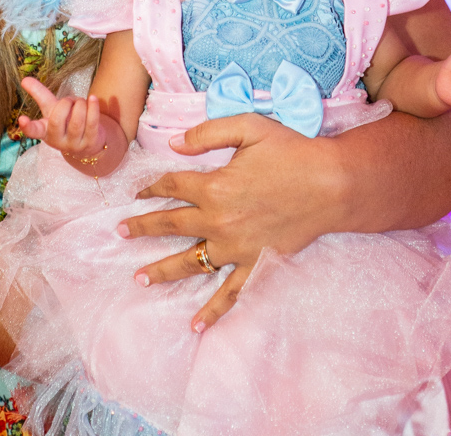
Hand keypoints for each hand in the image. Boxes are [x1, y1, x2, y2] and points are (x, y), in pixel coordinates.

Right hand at [18, 77, 102, 157]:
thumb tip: (24, 79)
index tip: (21, 119)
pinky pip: (92, 123)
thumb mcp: (51, 109)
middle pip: (57, 121)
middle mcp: (57, 140)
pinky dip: (92, 107)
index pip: (34, 131)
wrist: (87, 143)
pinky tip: (93, 98)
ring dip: (80, 105)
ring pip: (76, 122)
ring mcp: (74, 144)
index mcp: (45, 131)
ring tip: (80, 101)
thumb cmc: (65, 121)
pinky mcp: (90, 142)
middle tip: (69, 100)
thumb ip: (39, 94)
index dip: (27, 126)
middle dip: (64, 104)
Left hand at [120, 114, 344, 330]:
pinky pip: (229, 293)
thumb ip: (207, 134)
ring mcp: (235, 247)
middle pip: (170, 224)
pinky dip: (212, 310)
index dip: (152, 187)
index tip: (139, 191)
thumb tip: (174, 144)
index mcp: (213, 185)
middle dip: (142, 228)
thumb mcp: (248, 127)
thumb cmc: (291, 151)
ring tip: (140, 278)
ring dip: (162, 270)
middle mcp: (218, 220)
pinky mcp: (255, 264)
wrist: (330, 184)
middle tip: (120, 233)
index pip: (172, 186)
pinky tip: (195, 324)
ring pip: (189, 261)